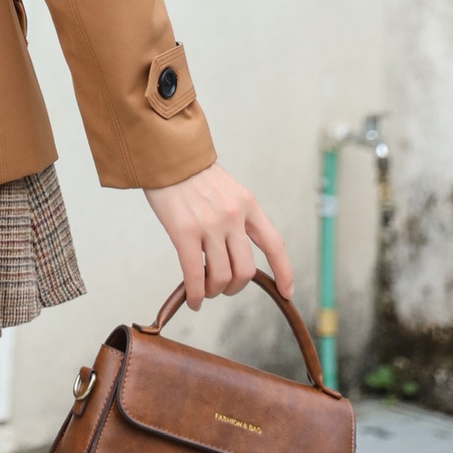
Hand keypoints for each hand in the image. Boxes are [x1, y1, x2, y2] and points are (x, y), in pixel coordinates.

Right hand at [143, 163, 293, 310]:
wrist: (165, 152)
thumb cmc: (189, 172)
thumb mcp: (225, 188)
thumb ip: (234, 215)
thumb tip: (234, 252)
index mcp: (247, 203)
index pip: (274, 244)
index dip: (284, 272)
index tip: (287, 291)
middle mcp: (233, 215)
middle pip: (246, 270)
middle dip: (236, 286)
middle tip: (223, 287)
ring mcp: (210, 224)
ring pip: (222, 276)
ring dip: (214, 291)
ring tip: (205, 291)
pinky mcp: (185, 232)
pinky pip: (195, 275)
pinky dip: (196, 294)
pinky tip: (193, 300)